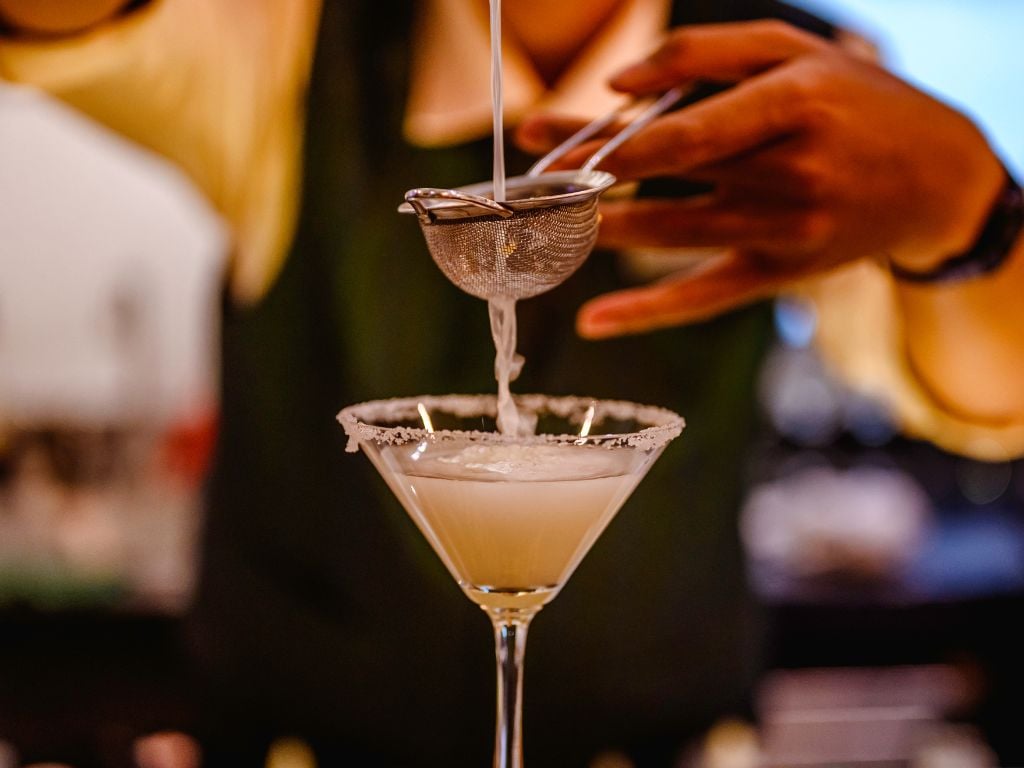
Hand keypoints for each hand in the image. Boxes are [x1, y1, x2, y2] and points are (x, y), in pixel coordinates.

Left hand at [516, 20, 1004, 337]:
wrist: (937, 179)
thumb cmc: (858, 102)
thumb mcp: (796, 51)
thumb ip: (707, 54)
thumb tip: (619, 82)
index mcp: (794, 106)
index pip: (683, 132)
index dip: (609, 140)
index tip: (545, 137)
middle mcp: (789, 173)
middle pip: (665, 176)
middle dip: (587, 176)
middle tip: (527, 176)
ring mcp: (784, 231)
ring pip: (672, 234)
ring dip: (600, 229)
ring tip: (545, 223)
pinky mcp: (779, 273)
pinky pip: (705, 296)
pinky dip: (648, 311)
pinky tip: (596, 321)